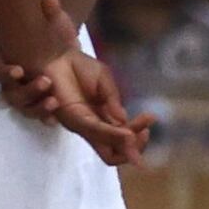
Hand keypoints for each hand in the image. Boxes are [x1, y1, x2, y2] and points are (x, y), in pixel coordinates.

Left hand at [19, 45, 154, 166]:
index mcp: (103, 119)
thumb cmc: (79, 68)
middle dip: (136, 147)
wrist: (58, 55)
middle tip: (146, 131)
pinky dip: (113, 136)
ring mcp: (82, 126)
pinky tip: (127, 133)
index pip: (124, 138)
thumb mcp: (105, 82)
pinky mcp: (73, 119)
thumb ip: (114, 101)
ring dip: (126, 144)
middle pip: (116, 153)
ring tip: (138, 133)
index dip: (139, 135)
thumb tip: (124, 121)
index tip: (151, 118)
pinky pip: (95, 133)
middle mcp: (93, 127)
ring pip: (107, 149)